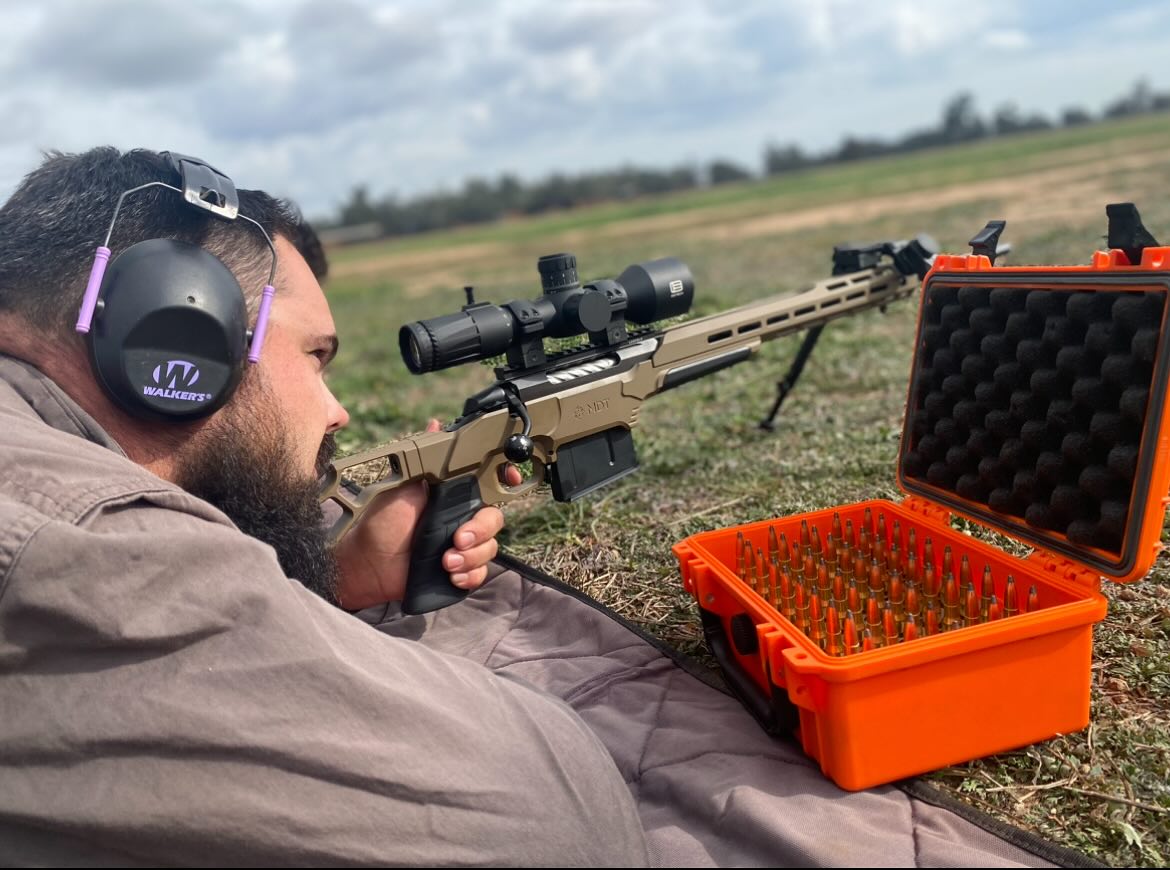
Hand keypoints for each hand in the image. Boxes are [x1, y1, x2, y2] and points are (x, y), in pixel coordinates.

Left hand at [331, 420, 520, 609]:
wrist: (367, 562)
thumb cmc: (380, 522)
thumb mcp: (403, 486)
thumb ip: (424, 460)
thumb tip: (435, 424)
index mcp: (452, 496)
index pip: (489, 486)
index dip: (503, 481)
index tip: (508, 479)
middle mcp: (461, 519)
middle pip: (493, 520)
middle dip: (479, 531)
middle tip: (457, 539)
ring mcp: (461, 546)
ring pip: (490, 548)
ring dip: (472, 556)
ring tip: (446, 561)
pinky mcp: (457, 570)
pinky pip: (480, 573)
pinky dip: (470, 575)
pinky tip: (452, 574)